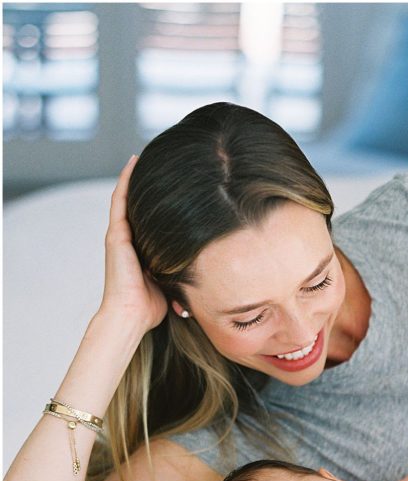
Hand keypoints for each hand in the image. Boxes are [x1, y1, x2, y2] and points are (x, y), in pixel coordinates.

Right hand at [98, 156, 167, 332]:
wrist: (131, 316)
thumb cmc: (152, 306)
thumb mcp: (172, 281)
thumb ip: (182, 268)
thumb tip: (209, 266)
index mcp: (140, 249)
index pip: (149, 218)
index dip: (158, 200)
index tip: (173, 184)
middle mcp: (128, 239)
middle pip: (138, 204)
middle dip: (147, 184)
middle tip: (162, 161)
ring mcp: (119, 236)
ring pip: (126, 197)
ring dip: (134, 176)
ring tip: (144, 154)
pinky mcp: (116, 236)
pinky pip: (119, 202)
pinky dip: (125, 182)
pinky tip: (133, 164)